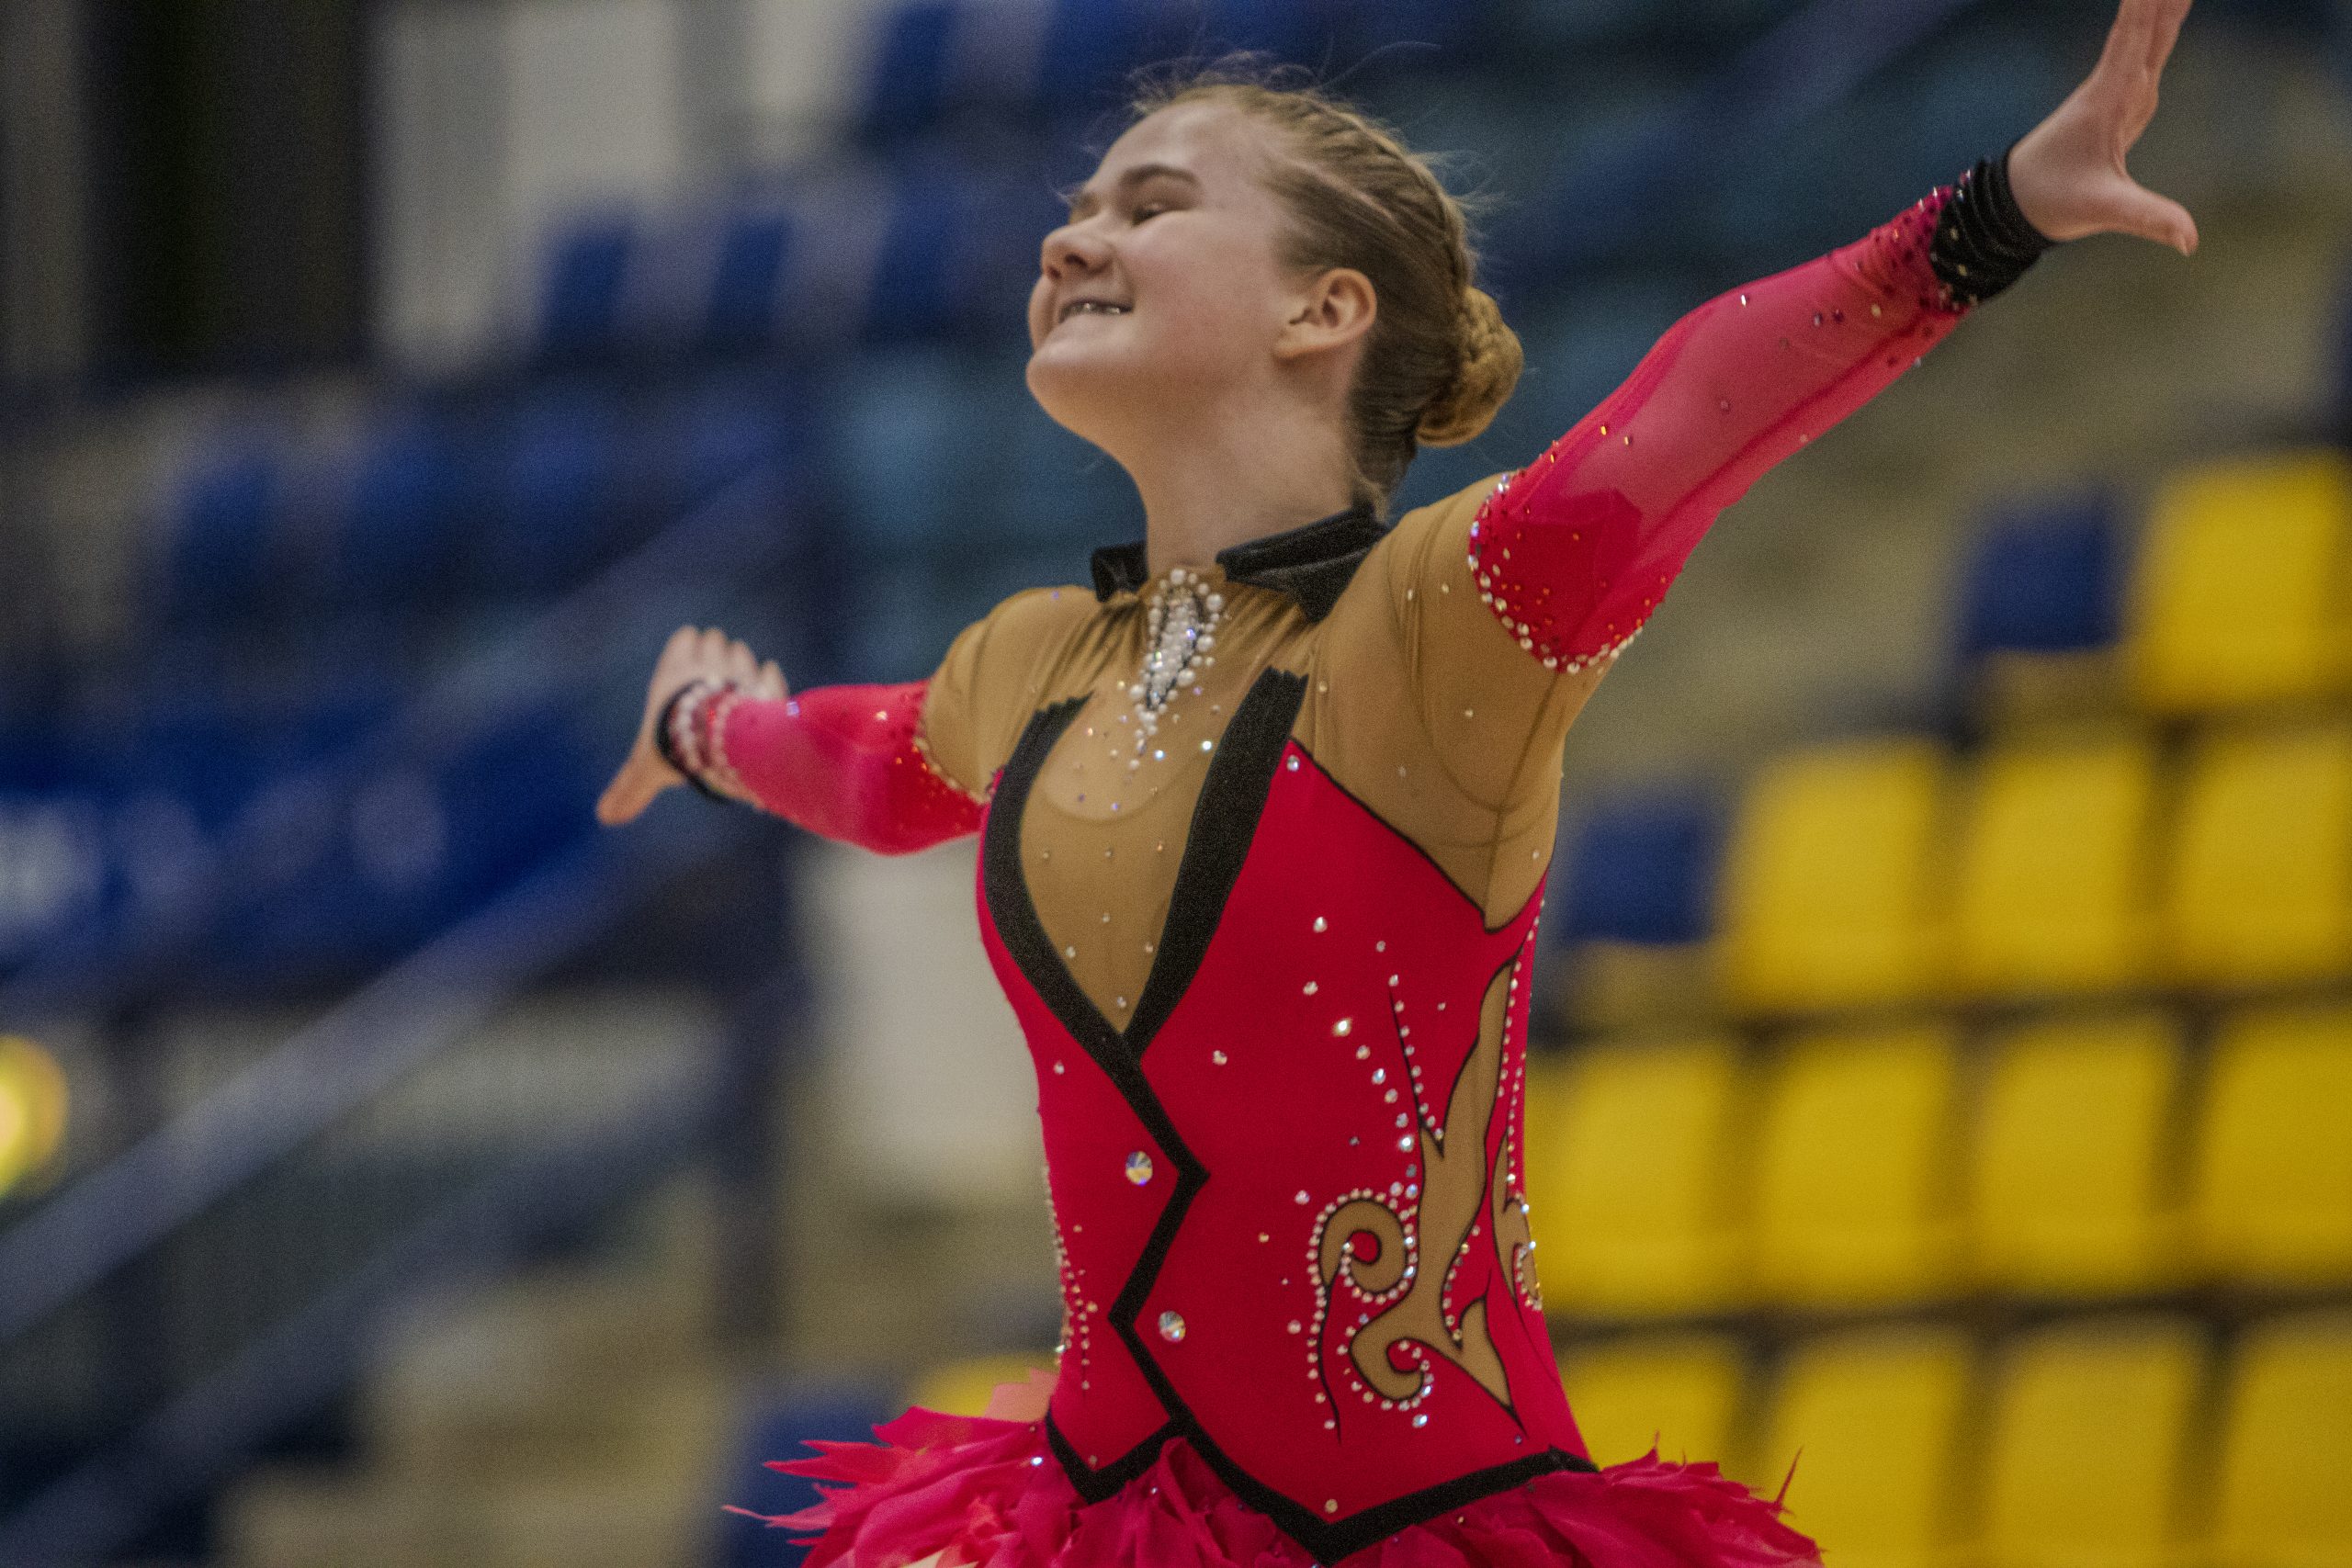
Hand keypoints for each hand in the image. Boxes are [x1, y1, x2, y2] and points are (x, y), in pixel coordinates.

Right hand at [596, 625, 786, 825]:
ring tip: (735, 699)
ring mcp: (740, 672)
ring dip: (740, 667)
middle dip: (716, 656)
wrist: (722, 743)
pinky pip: (769, 672)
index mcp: (676, 673)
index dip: (688, 648)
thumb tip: (604, 818)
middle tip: (714, 689)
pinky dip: (767, 681)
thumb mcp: (647, 769)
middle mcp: (708, 664)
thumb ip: (630, 789)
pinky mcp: (766, 686)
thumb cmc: (678, 749)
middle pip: (714, 640)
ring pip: (741, 652)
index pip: (685, 639)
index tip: (688, 668)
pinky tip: (762, 698)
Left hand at [2007, 0, 2196, 253]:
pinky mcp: (2121, 100)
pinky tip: (2166, 8)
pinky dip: (2158, 26)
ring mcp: (2118, 91)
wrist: (2017, 200)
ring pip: (2148, 35)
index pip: (2135, 40)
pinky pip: (2145, 52)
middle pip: (2147, 27)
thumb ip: (2149, 219)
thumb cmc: (2053, 200)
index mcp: (2109, 101)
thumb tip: (2191, 240)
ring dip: (2162, 4)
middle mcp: (2114, 87)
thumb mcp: (2103, 210)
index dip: (2148, 8)